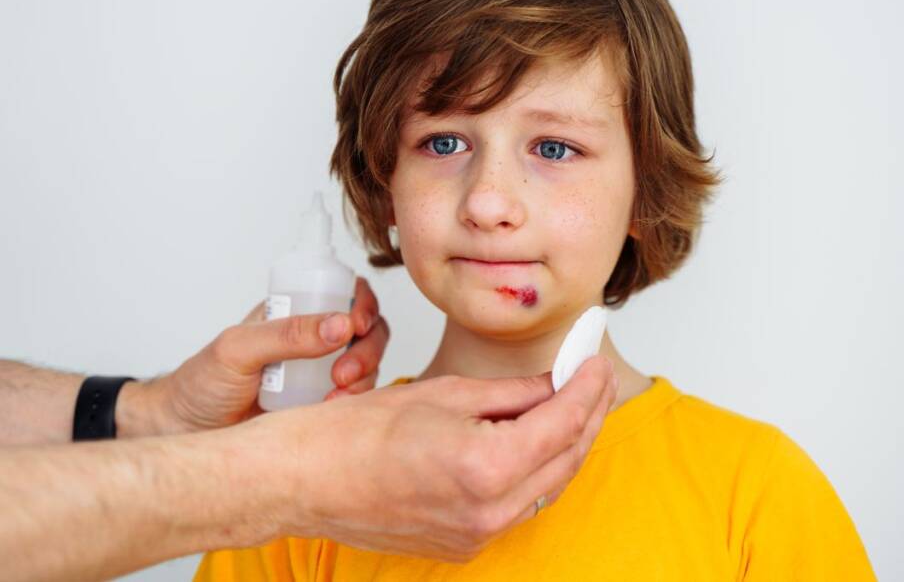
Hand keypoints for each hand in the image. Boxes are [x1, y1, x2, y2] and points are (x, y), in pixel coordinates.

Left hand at [118, 278, 387, 436]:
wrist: (185, 432)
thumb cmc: (202, 383)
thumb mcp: (239, 349)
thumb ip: (287, 334)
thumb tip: (340, 323)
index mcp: (294, 313)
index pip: (343, 292)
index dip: (362, 303)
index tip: (358, 324)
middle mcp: (314, 339)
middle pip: (368, 329)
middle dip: (367, 348)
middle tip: (344, 373)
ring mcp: (321, 373)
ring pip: (367, 363)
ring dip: (363, 377)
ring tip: (334, 396)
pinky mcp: (323, 405)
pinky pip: (355, 398)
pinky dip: (353, 402)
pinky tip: (330, 410)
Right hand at [247, 356, 616, 561]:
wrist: (305, 480)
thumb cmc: (357, 433)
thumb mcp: (446, 393)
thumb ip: (513, 392)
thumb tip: (556, 382)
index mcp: (486, 467)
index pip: (563, 422)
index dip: (587, 387)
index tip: (594, 360)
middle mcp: (489, 512)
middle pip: (566, 459)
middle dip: (588, 414)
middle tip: (593, 379)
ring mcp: (478, 535)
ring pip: (548, 486)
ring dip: (566, 444)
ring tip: (572, 403)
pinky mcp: (464, 545)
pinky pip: (519, 505)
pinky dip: (536, 471)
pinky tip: (535, 440)